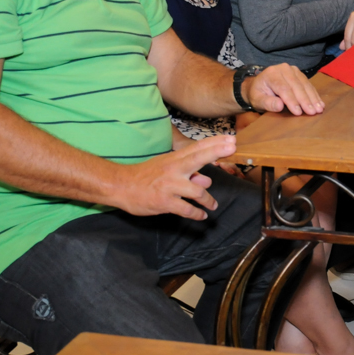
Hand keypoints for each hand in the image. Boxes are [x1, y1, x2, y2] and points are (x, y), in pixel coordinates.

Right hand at [114, 136, 235, 219]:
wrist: (121, 186)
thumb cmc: (145, 176)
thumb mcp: (166, 169)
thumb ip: (189, 174)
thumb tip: (206, 180)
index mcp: (174, 160)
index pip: (197, 148)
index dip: (215, 143)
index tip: (231, 139)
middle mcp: (173, 169)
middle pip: (198, 158)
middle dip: (216, 151)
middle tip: (232, 147)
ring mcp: (169, 186)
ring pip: (198, 192)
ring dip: (209, 200)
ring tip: (213, 206)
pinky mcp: (165, 202)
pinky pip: (187, 209)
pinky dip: (197, 214)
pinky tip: (201, 215)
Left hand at [245, 63, 323, 115]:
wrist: (260, 85)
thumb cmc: (258, 94)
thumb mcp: (257, 100)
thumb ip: (267, 103)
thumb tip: (280, 106)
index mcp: (271, 74)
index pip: (283, 88)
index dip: (292, 101)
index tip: (298, 112)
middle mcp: (283, 69)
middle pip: (296, 86)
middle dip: (305, 100)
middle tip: (313, 112)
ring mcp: (293, 70)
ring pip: (304, 84)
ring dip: (313, 98)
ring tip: (319, 109)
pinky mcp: (299, 74)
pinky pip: (308, 84)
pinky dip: (314, 95)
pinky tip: (320, 103)